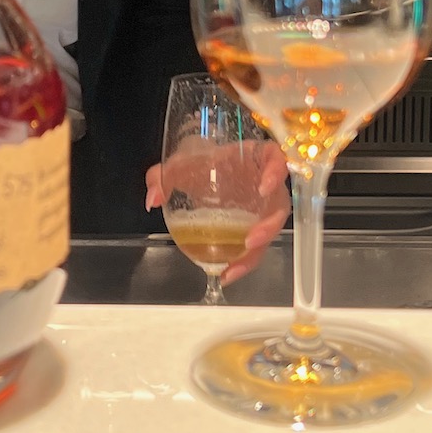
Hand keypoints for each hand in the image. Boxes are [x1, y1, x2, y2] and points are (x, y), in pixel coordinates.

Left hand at [146, 140, 290, 286]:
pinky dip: (242, 261)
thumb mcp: (181, 164)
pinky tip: (225, 273)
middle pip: (278, 205)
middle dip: (269, 227)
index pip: (276, 159)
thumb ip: (164, 175)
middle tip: (250, 242)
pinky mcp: (256, 226)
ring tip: (232, 269)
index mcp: (254, 160)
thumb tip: (153, 198)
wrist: (203, 172)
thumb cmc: (200, 163)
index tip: (264, 187)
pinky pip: (256, 245)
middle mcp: (266, 185)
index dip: (275, 172)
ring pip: (269, 233)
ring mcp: (263, 208)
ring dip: (254, 253)